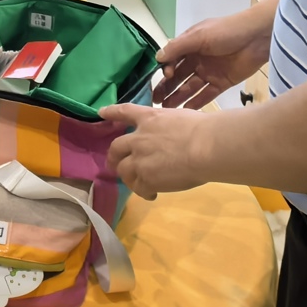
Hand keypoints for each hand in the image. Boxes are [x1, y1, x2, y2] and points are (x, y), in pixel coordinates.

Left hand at [99, 103, 214, 199]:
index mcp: (149, 119)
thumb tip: (171, 136)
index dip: (111, 112)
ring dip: (128, 176)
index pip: (125, 112)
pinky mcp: (146, 179)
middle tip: (114, 163)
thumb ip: (168, 127)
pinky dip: (144, 192)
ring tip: (137, 183)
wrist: (205, 147)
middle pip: (116, 147)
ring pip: (123, 170)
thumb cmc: (202, 128)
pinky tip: (152, 194)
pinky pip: (138, 188)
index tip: (101, 112)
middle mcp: (139, 138)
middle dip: (113, 156)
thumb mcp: (180, 118)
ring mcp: (140, 159)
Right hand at [152, 6, 274, 109]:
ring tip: (167, 109)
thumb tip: (158, 58)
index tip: (166, 76)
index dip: (167, 69)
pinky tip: (185, 112)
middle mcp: (198, 59)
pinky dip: (196, 102)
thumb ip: (178, 47)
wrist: (257, 37)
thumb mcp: (199, 35)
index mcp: (191, 45)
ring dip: (178, 97)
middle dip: (167, 87)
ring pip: (190, 87)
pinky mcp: (222, 83)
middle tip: (155, 100)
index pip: (173, 60)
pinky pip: (206, 95)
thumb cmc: (226, 31)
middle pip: (179, 76)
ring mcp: (210, 72)